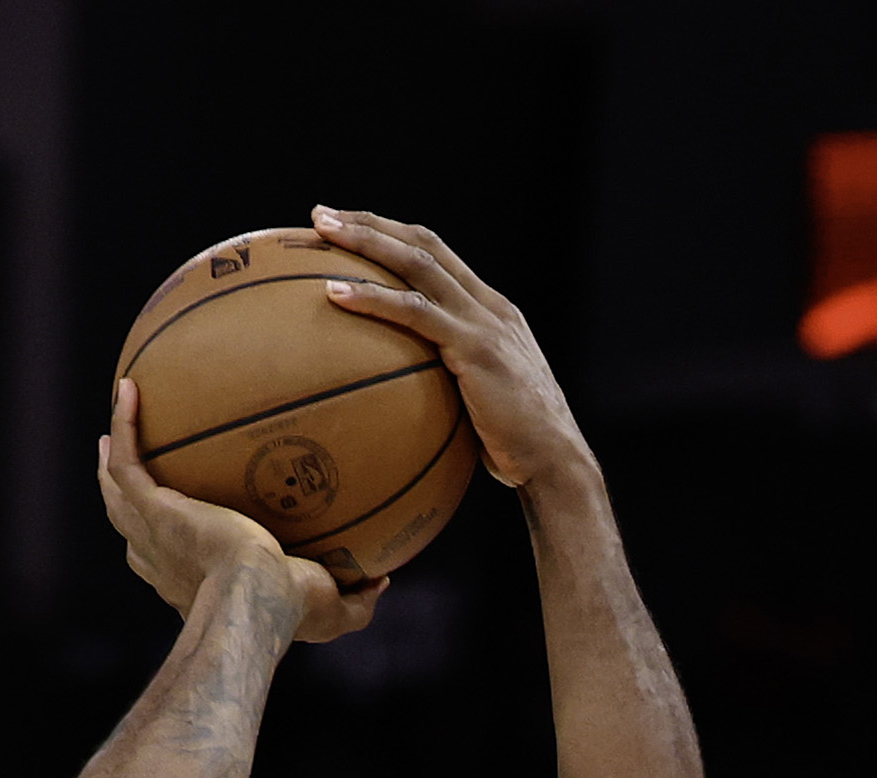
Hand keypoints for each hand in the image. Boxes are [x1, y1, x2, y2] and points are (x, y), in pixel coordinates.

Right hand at [99, 380, 386, 646]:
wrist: (256, 598)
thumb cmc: (289, 611)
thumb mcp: (333, 609)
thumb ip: (357, 599)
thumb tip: (381, 583)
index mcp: (195, 587)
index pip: (174, 567)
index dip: (173, 549)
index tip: (186, 524)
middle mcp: (165, 563)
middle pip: (133, 531)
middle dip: (128, 505)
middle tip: (132, 476)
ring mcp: (153, 534)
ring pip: (119, 496)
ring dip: (112, 464)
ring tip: (112, 433)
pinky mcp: (153, 508)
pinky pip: (129, 460)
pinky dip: (126, 424)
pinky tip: (131, 388)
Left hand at [311, 206, 589, 491]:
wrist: (554, 462)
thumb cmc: (514, 449)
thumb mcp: (480, 405)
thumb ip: (450, 388)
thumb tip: (405, 405)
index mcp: (491, 312)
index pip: (438, 256)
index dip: (394, 236)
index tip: (351, 228)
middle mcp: (489, 307)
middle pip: (424, 244)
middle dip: (372, 223)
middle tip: (323, 215)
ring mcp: (484, 323)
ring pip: (418, 264)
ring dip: (368, 241)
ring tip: (323, 232)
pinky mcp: (476, 349)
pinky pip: (415, 314)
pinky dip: (373, 298)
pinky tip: (335, 293)